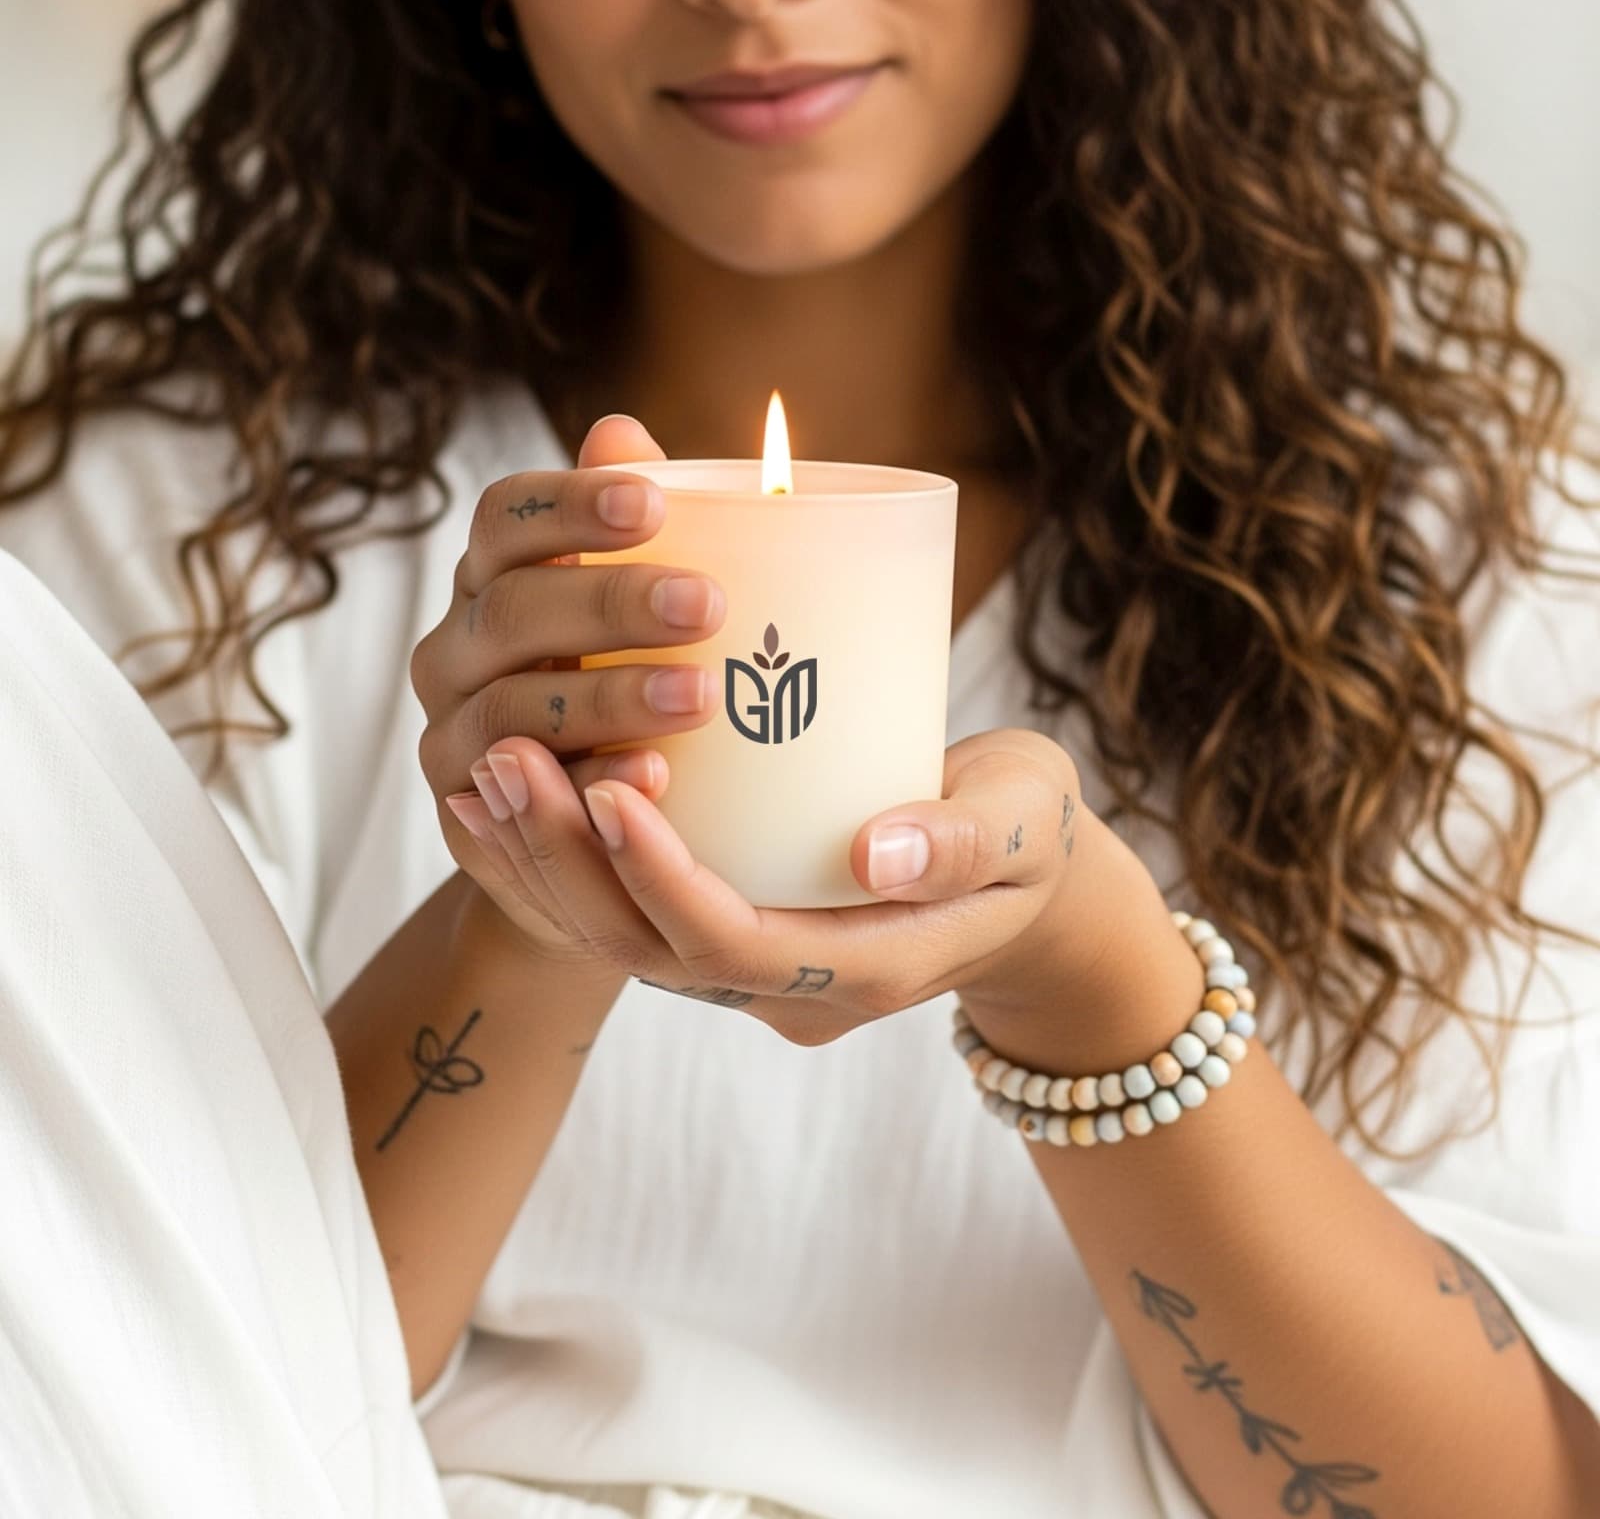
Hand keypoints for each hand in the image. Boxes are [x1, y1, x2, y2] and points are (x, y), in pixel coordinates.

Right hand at [409, 414, 726, 975]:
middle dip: (611, 601)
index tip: (652, 503)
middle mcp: (455, 649)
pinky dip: (591, 782)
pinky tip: (657, 774)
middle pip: (512, 609)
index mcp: (494, 580)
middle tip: (707, 603)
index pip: (505, 518)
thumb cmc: (618, 692)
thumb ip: (631, 532)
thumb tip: (620, 429)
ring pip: (512, 708)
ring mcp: (452, 735)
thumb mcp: (634, 613)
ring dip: (608, 697)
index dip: (569, 505)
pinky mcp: (468, 818)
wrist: (574, 835)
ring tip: (700, 694)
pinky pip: (522, 799)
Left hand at [446, 722, 1139, 1043]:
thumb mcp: (1024, 822)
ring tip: (485, 768)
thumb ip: (962, 839)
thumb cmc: (1027, 835)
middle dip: (568, 863)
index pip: (737, 946)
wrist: (1018, 881)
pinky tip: (506, 792)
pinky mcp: (727, 926)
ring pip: (619, 938)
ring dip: (543, 861)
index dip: (663, 880)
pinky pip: (622, 912)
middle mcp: (789, 986)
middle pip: (649, 950)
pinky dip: (557, 860)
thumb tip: (876, 849)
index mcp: (864, 970)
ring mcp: (750, 964)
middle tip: (508, 757)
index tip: (611, 786)